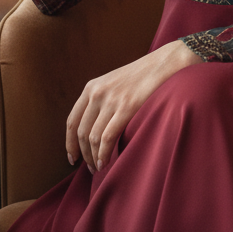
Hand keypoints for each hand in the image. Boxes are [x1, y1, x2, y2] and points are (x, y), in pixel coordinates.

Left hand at [66, 40, 202, 173]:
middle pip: (81, 132)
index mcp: (91, 87)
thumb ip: (100, 101)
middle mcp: (96, 93)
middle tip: (89, 167)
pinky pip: (107, 137)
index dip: (70, 143)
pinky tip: (105, 162)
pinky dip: (104, 153)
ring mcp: (110, 100)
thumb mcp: (113, 83)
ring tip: (99, 167)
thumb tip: (93, 130)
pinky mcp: (125, 108)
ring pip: (93, 138)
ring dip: (93, 157)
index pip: (72, 121)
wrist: (162, 64)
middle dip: (83, 154)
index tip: (72, 158)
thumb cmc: (141, 77)